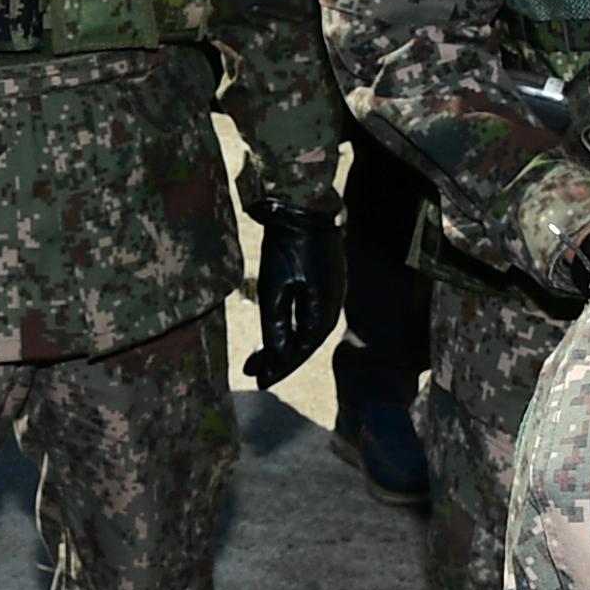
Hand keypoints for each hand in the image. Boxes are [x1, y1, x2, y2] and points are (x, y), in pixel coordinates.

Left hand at [245, 203, 343, 388]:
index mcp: (323, 312)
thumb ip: (275, 326)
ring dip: (286, 342)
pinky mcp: (328, 281)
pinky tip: (280, 328)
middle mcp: (333, 306)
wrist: (304, 208)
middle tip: (255, 372)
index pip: (299, 351)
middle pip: (305, 342)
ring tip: (261, 357)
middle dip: (279, 358)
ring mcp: (333, 292)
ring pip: (308, 328)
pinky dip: (293, 324)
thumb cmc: (287, 247)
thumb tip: (276, 358)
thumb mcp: (274, 289)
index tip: (258, 380)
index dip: (278, 367)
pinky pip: (311, 312)